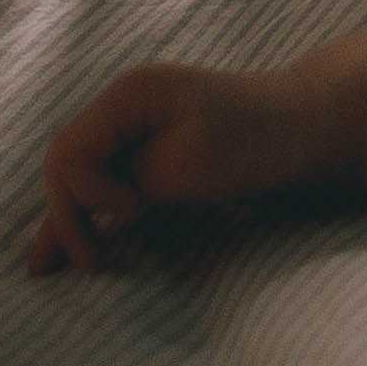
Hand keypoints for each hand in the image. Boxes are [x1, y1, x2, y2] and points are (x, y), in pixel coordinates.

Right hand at [27, 50, 366, 272]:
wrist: (304, 128)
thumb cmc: (253, 142)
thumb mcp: (187, 164)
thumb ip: (128, 183)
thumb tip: (80, 216)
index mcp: (127, 97)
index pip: (67, 154)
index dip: (85, 195)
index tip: (133, 215)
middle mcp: (120, 108)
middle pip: (63, 166)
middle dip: (68, 216)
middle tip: (95, 265)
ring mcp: (130, 129)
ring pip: (76, 178)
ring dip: (71, 220)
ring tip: (63, 268)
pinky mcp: (145, 153)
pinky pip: (101, 184)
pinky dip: (89, 216)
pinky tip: (72, 251)